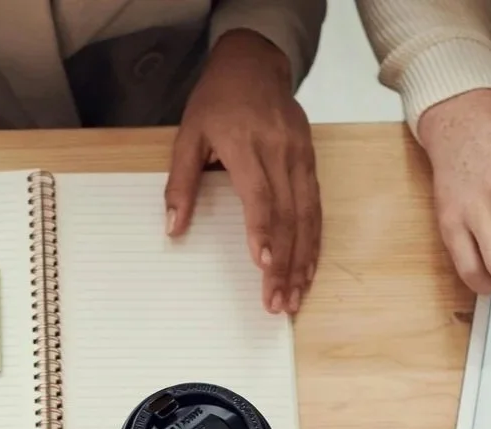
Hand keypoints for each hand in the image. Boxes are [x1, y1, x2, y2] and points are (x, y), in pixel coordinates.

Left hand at [166, 29, 319, 314]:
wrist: (254, 64)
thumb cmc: (217, 102)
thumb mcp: (188, 135)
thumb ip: (181, 182)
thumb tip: (173, 228)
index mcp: (245, 144)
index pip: (260, 195)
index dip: (263, 232)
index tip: (264, 265)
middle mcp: (279, 152)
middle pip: (288, 216)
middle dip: (284, 264)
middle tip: (278, 302)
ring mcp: (300, 157)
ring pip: (307, 217)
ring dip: (303, 261)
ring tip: (295, 297)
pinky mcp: (311, 162)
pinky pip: (316, 208)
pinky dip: (314, 243)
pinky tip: (308, 270)